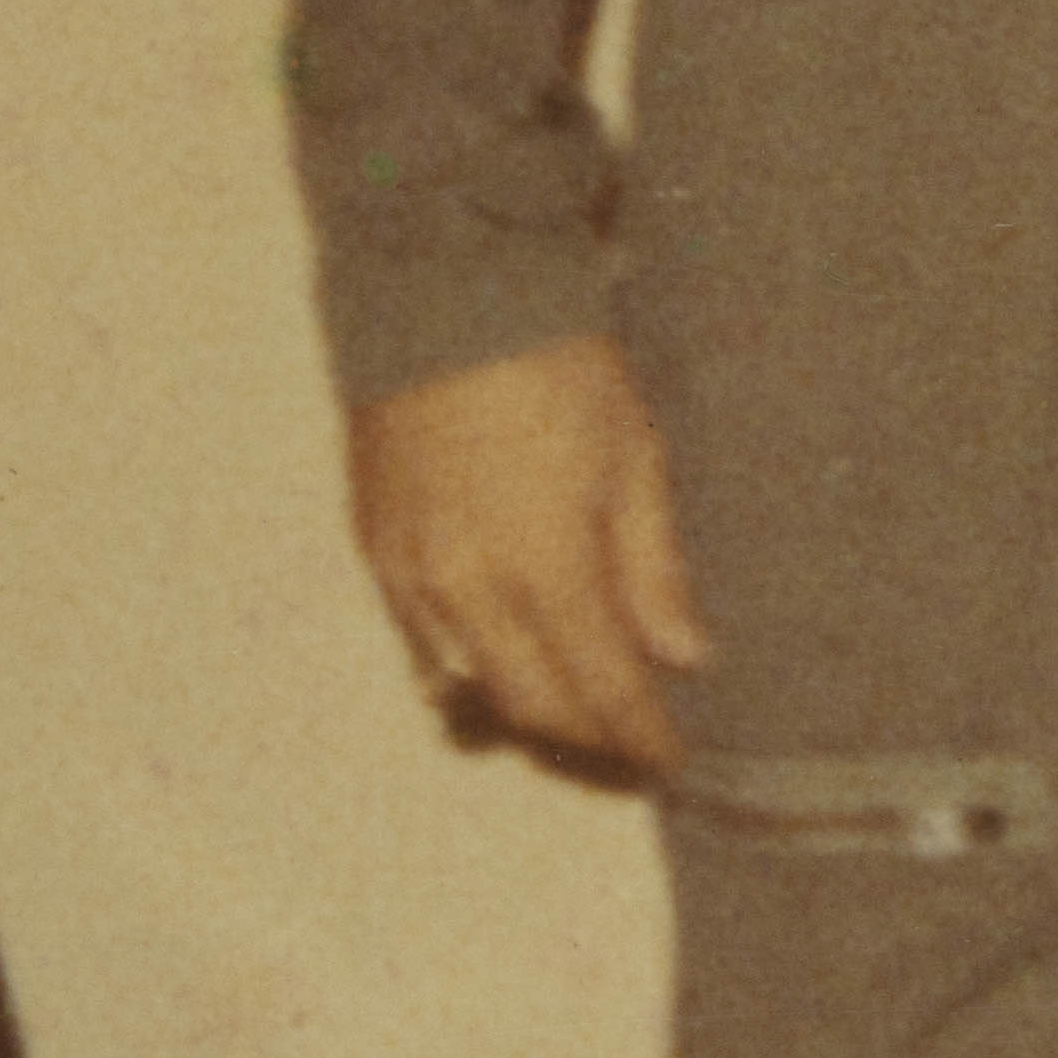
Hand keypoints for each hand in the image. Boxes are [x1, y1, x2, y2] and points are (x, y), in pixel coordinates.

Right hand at [349, 333, 709, 773]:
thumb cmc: (559, 366)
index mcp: (545, 566)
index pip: (603, 690)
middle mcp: (470, 589)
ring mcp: (411, 574)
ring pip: (468, 686)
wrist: (447, 295)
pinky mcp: (374, 549)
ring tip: (569, 700)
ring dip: (523, 704)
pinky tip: (496, 654)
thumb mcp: (635, 456)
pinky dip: (463, 664)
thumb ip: (654, 569)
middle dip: (586, 735)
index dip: (641, 736)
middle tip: (627, 735)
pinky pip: (419, 642)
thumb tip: (682, 655)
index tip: (671, 761)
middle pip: (532, 706)